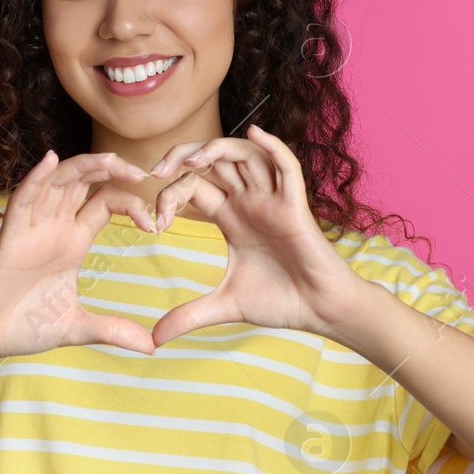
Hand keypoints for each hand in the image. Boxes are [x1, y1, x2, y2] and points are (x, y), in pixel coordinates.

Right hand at [0, 150, 160, 362]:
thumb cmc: (22, 327)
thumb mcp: (77, 328)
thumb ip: (112, 331)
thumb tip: (151, 346)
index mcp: (73, 242)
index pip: (105, 204)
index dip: (131, 204)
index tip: (154, 224)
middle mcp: (54, 229)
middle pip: (83, 182)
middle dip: (112, 170)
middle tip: (140, 171)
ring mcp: (32, 230)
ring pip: (57, 182)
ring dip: (81, 166)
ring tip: (110, 159)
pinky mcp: (10, 239)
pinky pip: (22, 200)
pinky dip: (36, 179)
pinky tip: (50, 161)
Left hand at [147, 124, 368, 345]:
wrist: (319, 311)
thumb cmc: (281, 302)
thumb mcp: (224, 306)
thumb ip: (189, 316)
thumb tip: (153, 339)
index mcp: (231, 217)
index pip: (195, 186)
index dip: (170, 194)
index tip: (154, 222)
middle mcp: (250, 201)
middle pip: (214, 160)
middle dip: (183, 157)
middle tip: (156, 171)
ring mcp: (272, 200)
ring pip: (245, 155)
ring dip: (217, 149)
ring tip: (191, 160)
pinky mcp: (295, 206)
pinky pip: (286, 166)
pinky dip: (272, 146)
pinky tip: (254, 133)